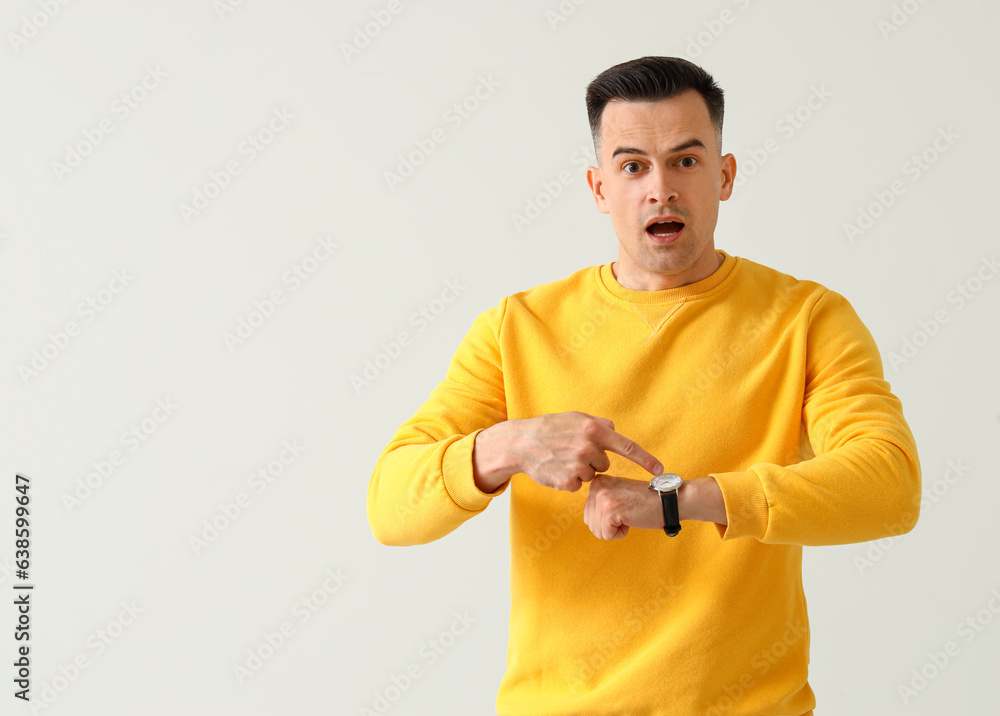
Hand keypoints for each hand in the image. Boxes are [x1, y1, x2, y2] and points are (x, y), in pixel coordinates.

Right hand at [505, 411, 663, 491]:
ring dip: (579, 470)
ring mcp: (577, 465)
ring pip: (590, 475)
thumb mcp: (573, 417)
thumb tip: (614, 429)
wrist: (520, 444)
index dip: (645, 459)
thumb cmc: (547, 428)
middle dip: (591, 460)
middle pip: (603, 463)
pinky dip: (568, 480)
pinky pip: (577, 485)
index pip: (626, 446)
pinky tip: (556, 469)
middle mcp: (587, 446)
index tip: (660, 469)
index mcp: (592, 429)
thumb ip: (597, 422)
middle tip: (571, 451)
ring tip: (561, 459)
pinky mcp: (568, 481)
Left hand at [584, 474, 663, 538]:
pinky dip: (620, 534)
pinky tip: (632, 520)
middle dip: (609, 526)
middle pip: (591, 523)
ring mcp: (603, 497)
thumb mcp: (619, 494)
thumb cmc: (646, 502)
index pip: (589, 514)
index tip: (624, 508)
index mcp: (597, 482)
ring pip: (597, 531)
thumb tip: (588, 519)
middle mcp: (597, 486)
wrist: (669, 500)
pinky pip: (606, 535)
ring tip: (630, 515)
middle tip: (628, 513)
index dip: (608, 519)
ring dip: (615, 530)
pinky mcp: (610, 510)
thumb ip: (602, 501)